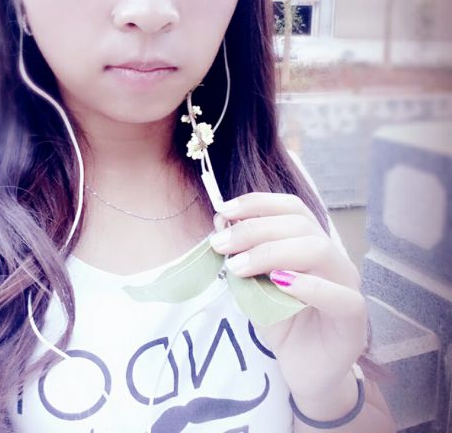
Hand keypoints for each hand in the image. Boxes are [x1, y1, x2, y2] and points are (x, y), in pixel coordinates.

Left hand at [209, 192, 366, 402]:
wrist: (304, 371)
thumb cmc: (282, 323)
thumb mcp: (253, 285)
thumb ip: (242, 256)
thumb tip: (221, 222)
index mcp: (311, 243)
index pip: (292, 208)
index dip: (258, 203)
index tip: (224, 210)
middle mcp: (333, 257)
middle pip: (299, 225)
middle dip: (254, 230)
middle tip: (221, 244)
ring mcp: (347, 285)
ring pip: (318, 249)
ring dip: (271, 252)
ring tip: (238, 266)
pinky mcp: (354, 318)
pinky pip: (338, 295)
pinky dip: (306, 285)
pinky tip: (278, 282)